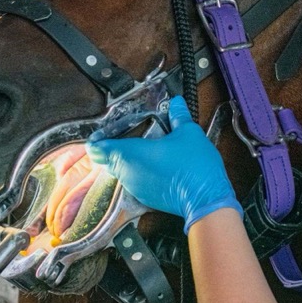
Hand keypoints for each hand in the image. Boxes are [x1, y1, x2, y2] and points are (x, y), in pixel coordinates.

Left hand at [86, 96, 242, 233]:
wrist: (205, 198)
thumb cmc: (194, 166)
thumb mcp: (188, 133)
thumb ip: (178, 116)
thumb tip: (176, 103)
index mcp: (130, 153)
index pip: (98, 149)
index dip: (96, 141)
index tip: (100, 135)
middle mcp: (127, 172)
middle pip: (107, 159)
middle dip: (112, 149)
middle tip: (125, 137)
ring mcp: (134, 187)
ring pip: (120, 171)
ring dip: (126, 161)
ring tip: (143, 150)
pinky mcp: (143, 198)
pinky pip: (132, 182)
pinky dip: (137, 173)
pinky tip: (153, 166)